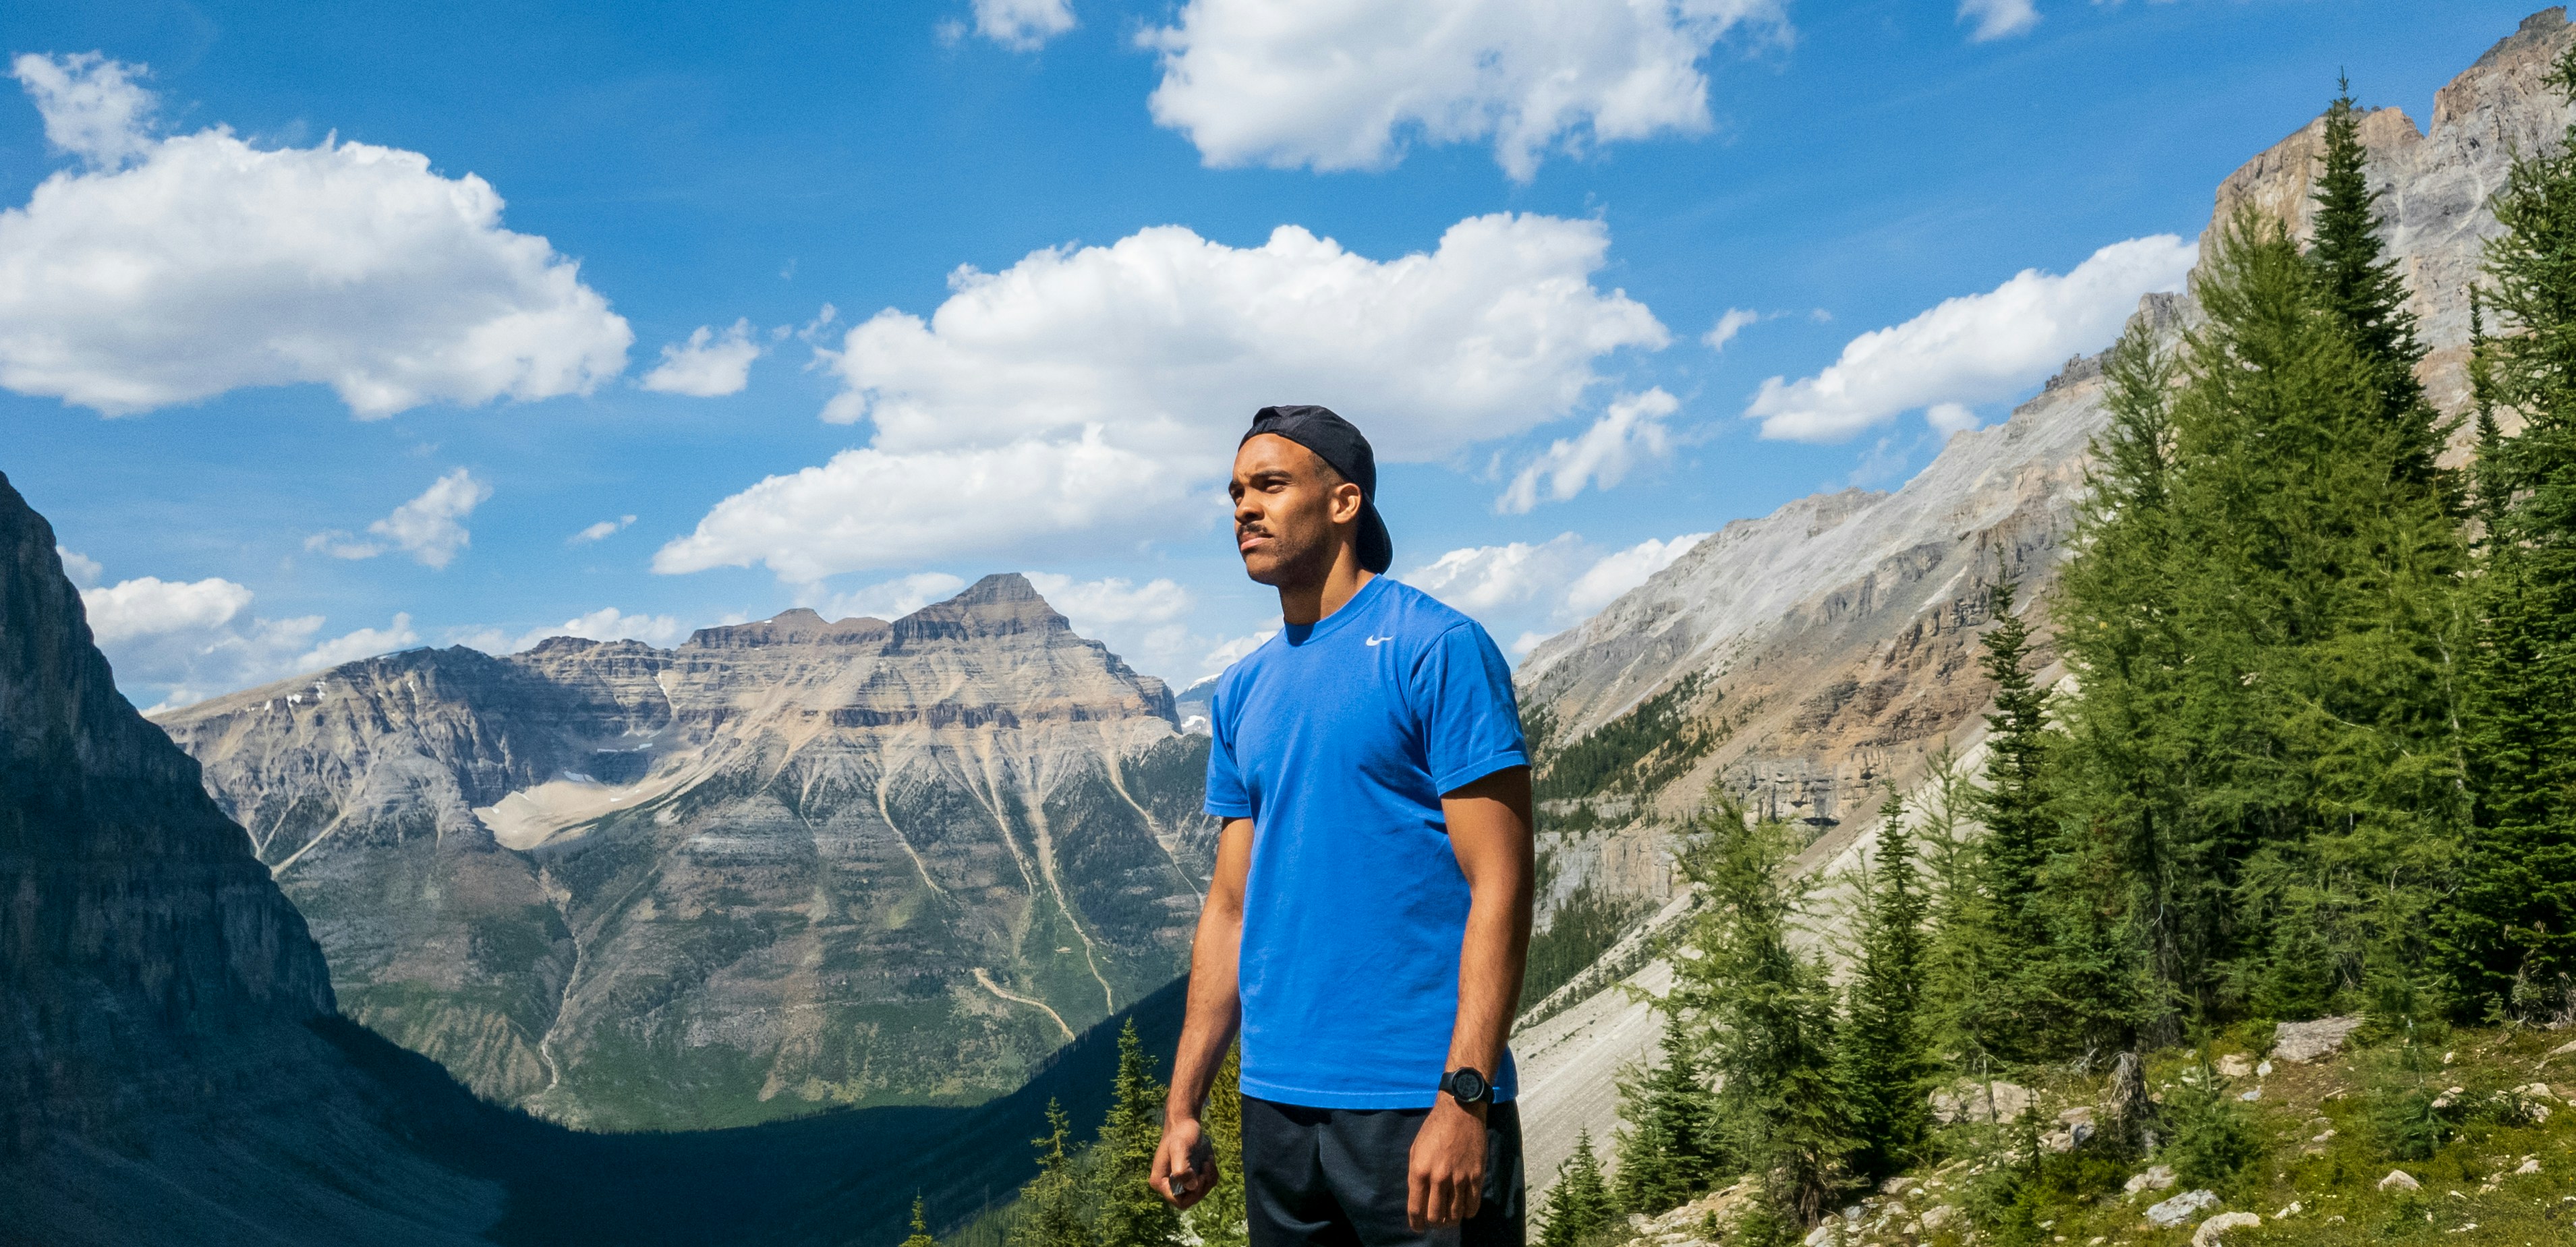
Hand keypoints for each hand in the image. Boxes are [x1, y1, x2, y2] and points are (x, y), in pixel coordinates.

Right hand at [1152, 1114, 1216, 1208]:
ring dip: (1208, 1179)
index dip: (1193, 1194)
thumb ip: (1182, 1169)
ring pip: (1198, 1192)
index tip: (1201, 1176)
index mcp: (1160, 1181)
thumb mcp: (1180, 1148)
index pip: (1179, 1202)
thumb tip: (1191, 1187)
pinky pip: (1203, 1184)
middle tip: (1207, 1166)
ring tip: (1208, 1161)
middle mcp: (1167, 1185)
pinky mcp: (1188, 1176)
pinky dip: (1210, 1175)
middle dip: (1203, 1185)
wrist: (1184, 1123)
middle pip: (1190, 1199)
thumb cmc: (1180, 1134)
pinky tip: (1208, 1161)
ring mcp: (1178, 1181)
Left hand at [1406, 1098, 1487, 1230]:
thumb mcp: (1415, 1150)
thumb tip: (1419, 1199)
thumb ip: (1415, 1176)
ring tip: (1450, 1216)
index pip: (1416, 1209)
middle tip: (1436, 1220)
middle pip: (1436, 1217)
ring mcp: (1459, 1178)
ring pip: (1455, 1215)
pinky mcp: (1476, 1176)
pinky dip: (1468, 1212)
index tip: (1418, 1227)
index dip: (1416, 1223)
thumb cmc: (1434, 1129)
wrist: (1460, 1111)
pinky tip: (1464, 1209)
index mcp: (1419, 1171)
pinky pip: (1473, 1205)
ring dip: (1451, 1220)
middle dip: (1434, 1223)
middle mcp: (1438, 1178)